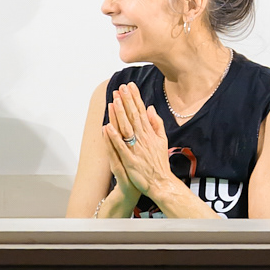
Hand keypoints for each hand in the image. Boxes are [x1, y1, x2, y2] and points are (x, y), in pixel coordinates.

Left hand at [104, 82, 176, 204]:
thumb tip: (150, 108)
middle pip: (133, 117)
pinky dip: (114, 137)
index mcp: (150, 133)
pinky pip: (120, 148)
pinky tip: (107, 127)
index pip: (141, 111)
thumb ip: (157, 123)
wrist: (161, 184)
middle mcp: (143, 139)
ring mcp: (136, 150)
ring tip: (114, 100)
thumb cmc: (160, 163)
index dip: (135, 98)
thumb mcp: (162, 140)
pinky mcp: (130, 161)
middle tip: (121, 87)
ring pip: (126, 129)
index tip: (130, 85)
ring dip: (120, 114)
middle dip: (127, 101)